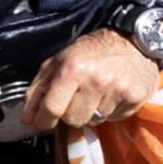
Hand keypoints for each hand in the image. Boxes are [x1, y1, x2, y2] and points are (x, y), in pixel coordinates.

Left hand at [21, 30, 162, 132]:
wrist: (132, 41)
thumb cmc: (92, 51)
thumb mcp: (58, 62)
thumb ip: (39, 90)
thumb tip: (27, 118)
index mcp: (72, 69)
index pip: (51, 109)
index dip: (44, 120)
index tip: (44, 121)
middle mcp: (96, 80)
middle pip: (73, 120)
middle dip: (71, 113)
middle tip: (77, 97)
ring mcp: (118, 90)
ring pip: (94, 121)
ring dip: (92, 111)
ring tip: (97, 92)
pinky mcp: (135, 98)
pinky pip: (115, 118)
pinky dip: (111, 110)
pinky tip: (112, 94)